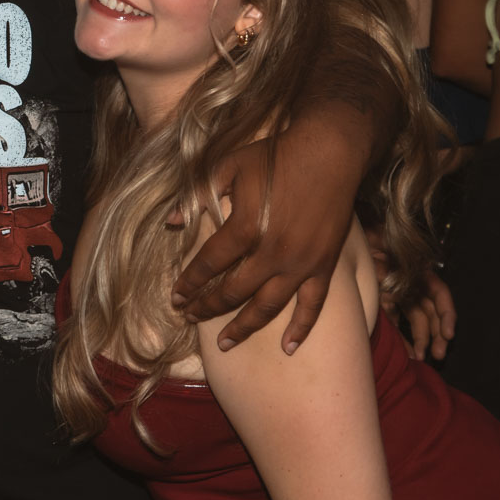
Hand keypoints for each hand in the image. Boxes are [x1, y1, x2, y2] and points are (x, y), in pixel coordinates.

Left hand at [174, 130, 359, 353]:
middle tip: (191, 318)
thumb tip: (170, 223)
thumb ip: (196, 195)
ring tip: (226, 345)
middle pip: (232, 292)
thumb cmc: (275, 156)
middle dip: (207, 308)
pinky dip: (301, 328)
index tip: (176, 297)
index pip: (206, 266)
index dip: (188, 283)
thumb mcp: (227, 166)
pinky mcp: (324, 265)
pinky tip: (288, 348)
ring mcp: (300, 263)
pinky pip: (312, 305)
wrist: (329, 152)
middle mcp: (271, 253)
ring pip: (267, 307)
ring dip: (244, 327)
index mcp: (243, 229)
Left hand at [365, 228, 456, 360]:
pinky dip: (404, 338)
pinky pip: (399, 322)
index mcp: (417, 272)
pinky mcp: (387, 304)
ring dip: (422, 339)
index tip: (448, 334)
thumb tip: (392, 294)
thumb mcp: (377, 258)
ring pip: (418, 321)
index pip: (440, 295)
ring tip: (422, 358)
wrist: (349, 244)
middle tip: (439, 355)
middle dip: (438, 335)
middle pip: (432, 312)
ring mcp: (400, 295)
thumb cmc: (366, 247)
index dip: (447, 315)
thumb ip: (386, 273)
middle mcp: (413, 285)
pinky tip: (408, 354)